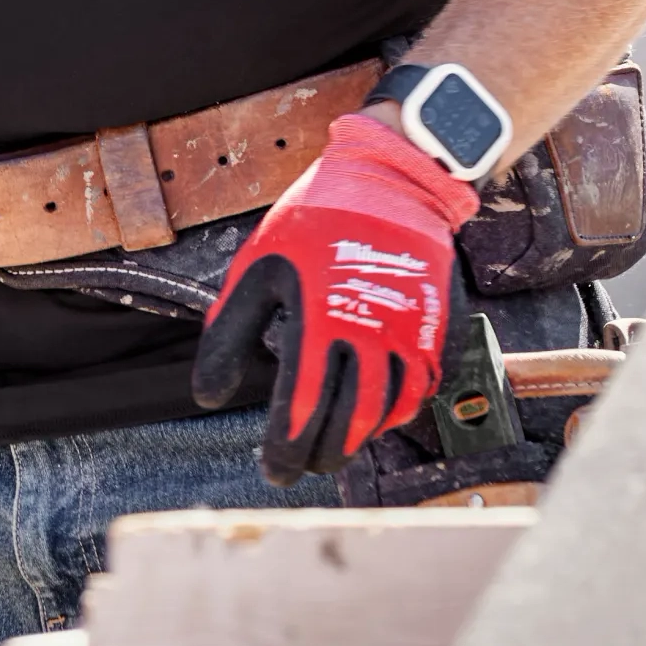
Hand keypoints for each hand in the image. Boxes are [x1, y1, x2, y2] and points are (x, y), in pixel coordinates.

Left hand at [192, 112, 476, 484]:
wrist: (392, 177)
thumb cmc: (316, 218)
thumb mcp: (259, 265)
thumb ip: (230, 332)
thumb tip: (206, 396)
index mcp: (321, 315)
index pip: (302, 405)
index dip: (285, 446)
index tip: (274, 468)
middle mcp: (371, 329)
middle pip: (347, 419)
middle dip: (320, 452)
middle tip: (302, 464)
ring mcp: (412, 330)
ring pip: (387, 411)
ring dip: (358, 438)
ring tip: (334, 445)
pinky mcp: (439, 325)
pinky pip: (421, 388)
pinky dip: (396, 411)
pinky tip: (374, 413)